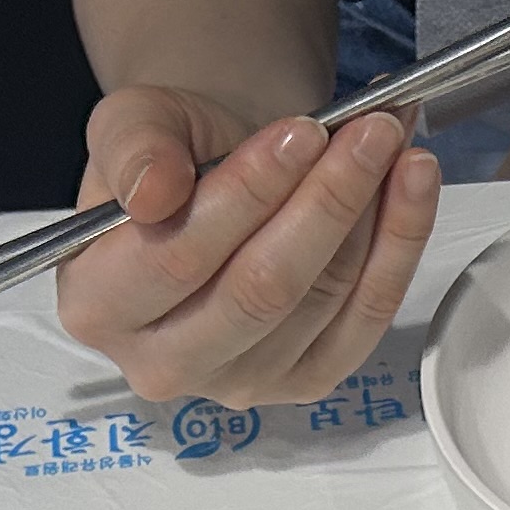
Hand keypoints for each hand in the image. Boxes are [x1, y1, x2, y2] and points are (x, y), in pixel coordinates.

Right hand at [53, 83, 441, 406]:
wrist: (220, 178)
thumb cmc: (174, 157)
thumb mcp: (131, 126)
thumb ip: (132, 149)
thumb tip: (153, 192)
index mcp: (98, 304)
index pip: (177, 255)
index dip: (248, 193)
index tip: (302, 131)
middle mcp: (162, 363)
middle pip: (260, 291)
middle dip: (325, 202)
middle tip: (371, 130)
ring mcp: (241, 383)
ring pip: (323, 302)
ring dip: (372, 213)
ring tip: (394, 137)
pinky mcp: (306, 383)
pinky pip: (368, 319)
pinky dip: (400, 247)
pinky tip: (412, 185)